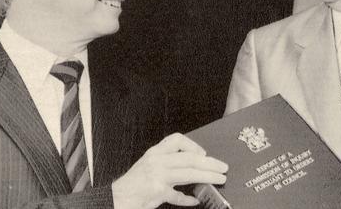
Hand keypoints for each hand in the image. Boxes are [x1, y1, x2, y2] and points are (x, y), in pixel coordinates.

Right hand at [112, 133, 227, 208]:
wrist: (117, 198)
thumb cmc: (134, 184)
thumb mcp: (149, 166)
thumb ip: (168, 164)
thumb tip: (193, 166)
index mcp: (155, 153)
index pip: (176, 140)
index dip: (193, 145)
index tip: (203, 153)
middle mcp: (156, 161)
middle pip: (189, 158)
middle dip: (209, 163)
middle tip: (223, 167)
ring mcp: (157, 176)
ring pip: (188, 173)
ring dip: (207, 176)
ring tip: (219, 179)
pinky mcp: (157, 192)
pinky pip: (178, 195)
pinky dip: (189, 198)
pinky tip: (196, 200)